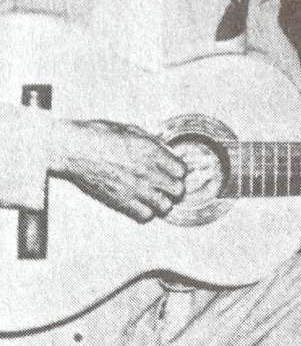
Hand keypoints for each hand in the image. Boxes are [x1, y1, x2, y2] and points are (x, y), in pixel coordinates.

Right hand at [49, 119, 185, 221]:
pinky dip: (146, 212)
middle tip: (167, 184)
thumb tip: (165, 150)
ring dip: (163, 201)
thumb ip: (152, 142)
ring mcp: (134, 188)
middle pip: (178, 190)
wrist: (73, 149)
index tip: (173, 170)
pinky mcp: (121, 200)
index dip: (178, 170)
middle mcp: (147, 172)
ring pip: (165, 206)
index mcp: (151, 152)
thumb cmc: (97, 135)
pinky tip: (141, 204)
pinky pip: (145, 215)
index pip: (181, 170)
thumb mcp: (131, 130)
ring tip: (156, 195)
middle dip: (174, 186)